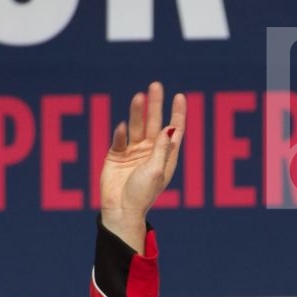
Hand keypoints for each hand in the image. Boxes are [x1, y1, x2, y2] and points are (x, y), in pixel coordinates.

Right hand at [99, 81, 185, 248]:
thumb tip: (170, 128)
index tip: (179, 96)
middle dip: (155, 105)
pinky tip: (122, 128)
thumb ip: (162, 149)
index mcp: (166, 156)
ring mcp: (133, 152)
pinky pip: (120, 139)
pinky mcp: (116, 155)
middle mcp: (151, 151)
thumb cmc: (142, 194)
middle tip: (155, 86)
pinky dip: (121, 133)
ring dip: (137, 112)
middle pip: (155, 123)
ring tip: (139, 97)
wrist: (120, 210)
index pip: (174, 130)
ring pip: (136, 127)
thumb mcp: (156, 170)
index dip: (177, 113)